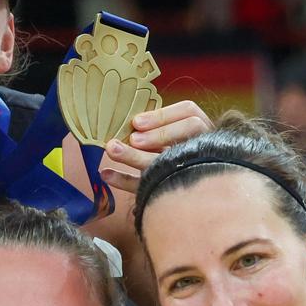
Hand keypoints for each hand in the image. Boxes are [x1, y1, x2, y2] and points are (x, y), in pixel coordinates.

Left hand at [100, 100, 215, 196]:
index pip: (189, 112)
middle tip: (134, 140)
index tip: (137, 122)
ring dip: (138, 157)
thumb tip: (129, 120)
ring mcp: (188, 170)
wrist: (187, 191)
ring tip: (112, 149)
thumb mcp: (165, 134)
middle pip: (187, 134)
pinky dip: (125, 181)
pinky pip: (149, 187)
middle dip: (160, 134)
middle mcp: (198, 147)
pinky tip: (106, 174)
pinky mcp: (171, 192)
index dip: (163, 116)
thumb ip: (153, 126)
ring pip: (168, 163)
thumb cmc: (169, 150)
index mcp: (198, 128)